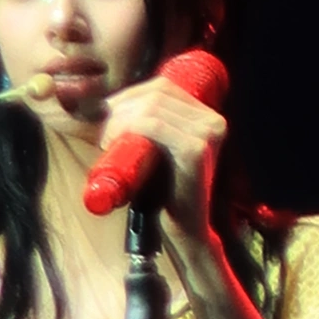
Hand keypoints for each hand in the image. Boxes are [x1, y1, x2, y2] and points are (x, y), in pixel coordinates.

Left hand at [98, 74, 226, 245]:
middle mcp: (213, 121)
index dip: (130, 95)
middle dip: (122, 107)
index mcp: (207, 117)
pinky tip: (114, 143)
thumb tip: (111, 104)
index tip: (109, 116)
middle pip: (157, 93)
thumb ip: (149, 126)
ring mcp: (207, 134)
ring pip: (153, 106)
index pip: (163, 86)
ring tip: (108, 141)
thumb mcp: (158, 151)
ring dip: (122, 119)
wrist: (184, 232)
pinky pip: (155, 126)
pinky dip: (130, 128)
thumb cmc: (166, 194)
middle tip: (105, 134)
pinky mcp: (195, 150)